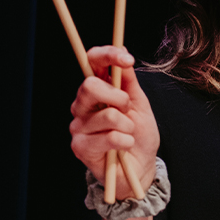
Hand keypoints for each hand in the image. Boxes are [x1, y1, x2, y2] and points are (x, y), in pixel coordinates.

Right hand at [69, 46, 159, 190]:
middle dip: (119, 97)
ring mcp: (79, 126)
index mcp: (97, 90)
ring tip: (128, 134)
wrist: (140, 168)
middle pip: (90, 86)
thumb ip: (130, 82)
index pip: (91, 62)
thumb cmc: (139, 136)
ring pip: (107, 115)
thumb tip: (123, 52)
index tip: (127, 59)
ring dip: (128, 126)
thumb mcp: (140, 105)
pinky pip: (110, 137)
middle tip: (128, 109)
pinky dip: (126, 141)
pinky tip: (124, 147)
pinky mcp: (80, 146)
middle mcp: (83, 105)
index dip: (107, 55)